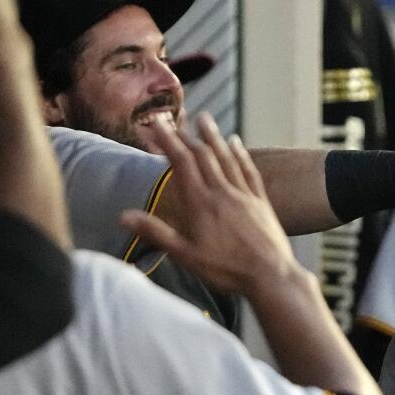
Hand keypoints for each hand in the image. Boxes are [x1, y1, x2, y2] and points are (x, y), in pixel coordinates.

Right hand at [119, 113, 300, 296]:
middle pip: (202, 156)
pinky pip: (249, 171)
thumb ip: (156, 232)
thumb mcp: (185, 255)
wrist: (271, 276)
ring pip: (227, 158)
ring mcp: (244, 196)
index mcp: (201, 203)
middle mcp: (223, 193)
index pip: (181, 163)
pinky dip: (241, 155)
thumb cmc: (226, 270)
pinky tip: (236, 143)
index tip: (155, 124)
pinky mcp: (261, 202)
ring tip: (204, 118)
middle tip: (172, 120)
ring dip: (213, 137)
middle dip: (184, 136)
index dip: (167, 140)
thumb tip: (123, 216)